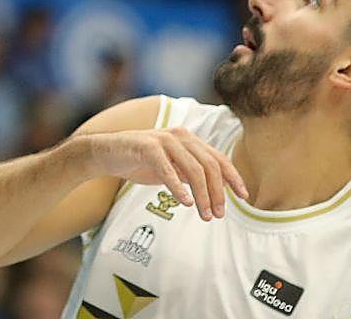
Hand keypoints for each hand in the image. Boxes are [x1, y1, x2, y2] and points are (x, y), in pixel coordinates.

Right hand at [79, 128, 248, 221]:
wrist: (107, 154)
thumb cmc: (140, 161)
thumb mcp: (172, 168)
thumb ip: (191, 174)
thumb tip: (217, 190)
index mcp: (188, 139)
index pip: (218, 158)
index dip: (233, 178)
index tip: (243, 197)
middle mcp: (179, 135)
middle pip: (209, 165)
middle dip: (217, 192)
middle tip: (218, 214)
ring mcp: (163, 139)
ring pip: (193, 168)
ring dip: (202, 195)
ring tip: (204, 214)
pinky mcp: (147, 147)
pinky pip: (168, 169)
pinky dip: (178, 187)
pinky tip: (185, 202)